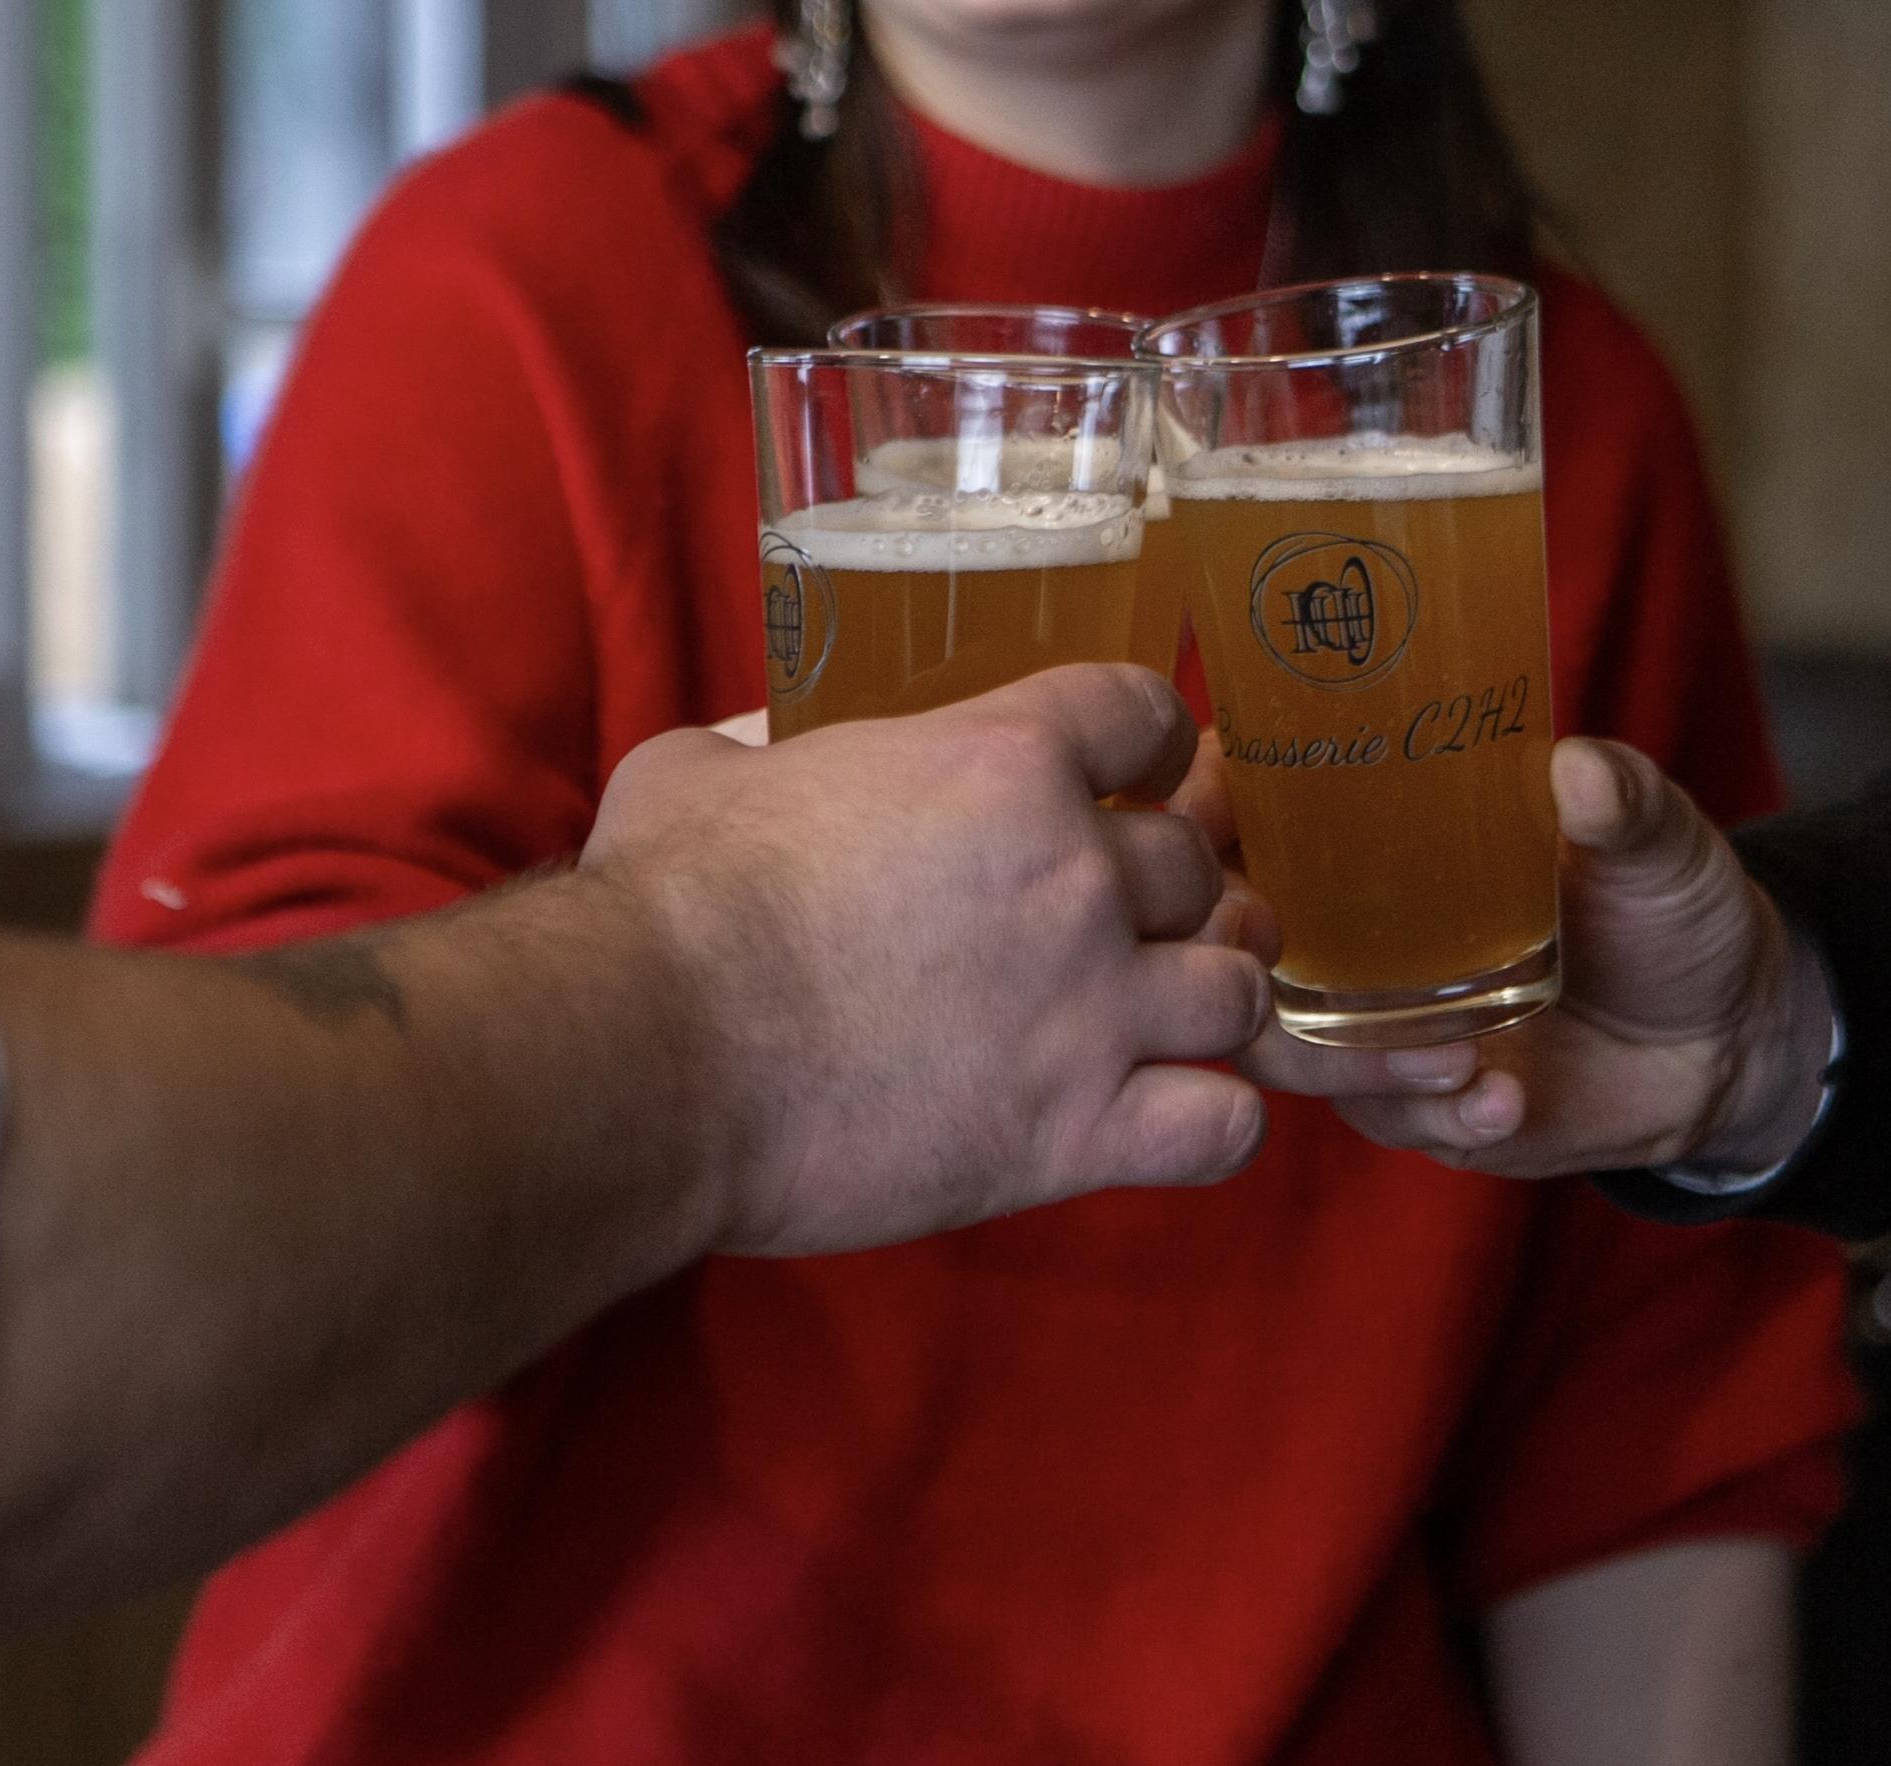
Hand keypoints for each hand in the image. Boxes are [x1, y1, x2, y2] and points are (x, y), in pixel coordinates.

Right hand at [583, 665, 1271, 1254]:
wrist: (652, 1057)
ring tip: (1161, 1023)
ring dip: (1207, 1000)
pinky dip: (1214, 1127)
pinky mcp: (1078, 1131)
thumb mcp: (701, 769)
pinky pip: (1225, 1126)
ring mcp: (1090, 1008)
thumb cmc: (666, 908)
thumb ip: (760, 744)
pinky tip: (1166, 1121)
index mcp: (1000, 761)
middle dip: (1170, 893)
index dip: (1154, 747)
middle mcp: (1074, 875)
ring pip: (1239, 988)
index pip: (1147, 714)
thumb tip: (756, 748)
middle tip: (1122, 926)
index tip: (1140, 778)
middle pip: (1197, 864)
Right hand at [1225, 737, 1835, 1178]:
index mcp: (1375, 824)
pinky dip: (1435, 1111)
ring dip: (1348, 1056)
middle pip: (1220, 931)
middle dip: (1227, 948)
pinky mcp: (1404, 1101)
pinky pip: (1376, 1115)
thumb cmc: (1666, 909)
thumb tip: (1579, 771)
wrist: (1722, 1041)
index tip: (1202, 810)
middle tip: (1277, 951)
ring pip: (1273, 1041)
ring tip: (1459, 1056)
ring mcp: (1367, 1018)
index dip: (1199, 799)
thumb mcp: (1656, 839)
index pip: (1245, 796)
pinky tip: (1505, 1100)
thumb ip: (1623, 802)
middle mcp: (1346, 921)